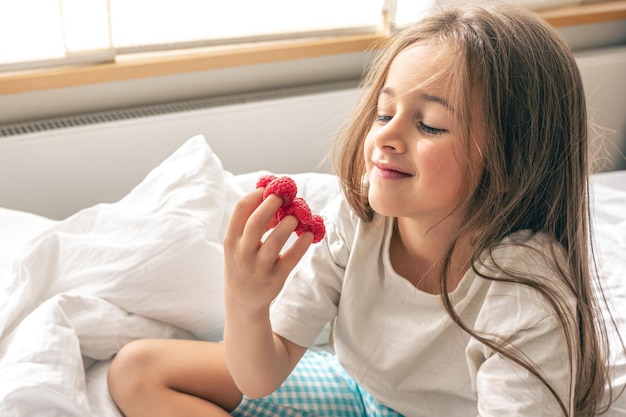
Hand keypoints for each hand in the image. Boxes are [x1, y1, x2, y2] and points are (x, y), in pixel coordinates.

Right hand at [223, 188, 313, 318]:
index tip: (270, 188)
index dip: (257, 194)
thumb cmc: (242, 264)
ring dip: (289, 223)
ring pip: (275, 241)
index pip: (241, 210)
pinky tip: (310, 233)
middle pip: (256, 223)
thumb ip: (249, 223)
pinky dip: (302, 244)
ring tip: (297, 215)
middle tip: (285, 196)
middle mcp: (242, 254)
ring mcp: (258, 268)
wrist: (242, 302)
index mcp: (231, 241)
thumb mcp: (237, 245)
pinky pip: (291, 258)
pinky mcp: (275, 280)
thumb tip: (271, 195)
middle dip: (272, 205)